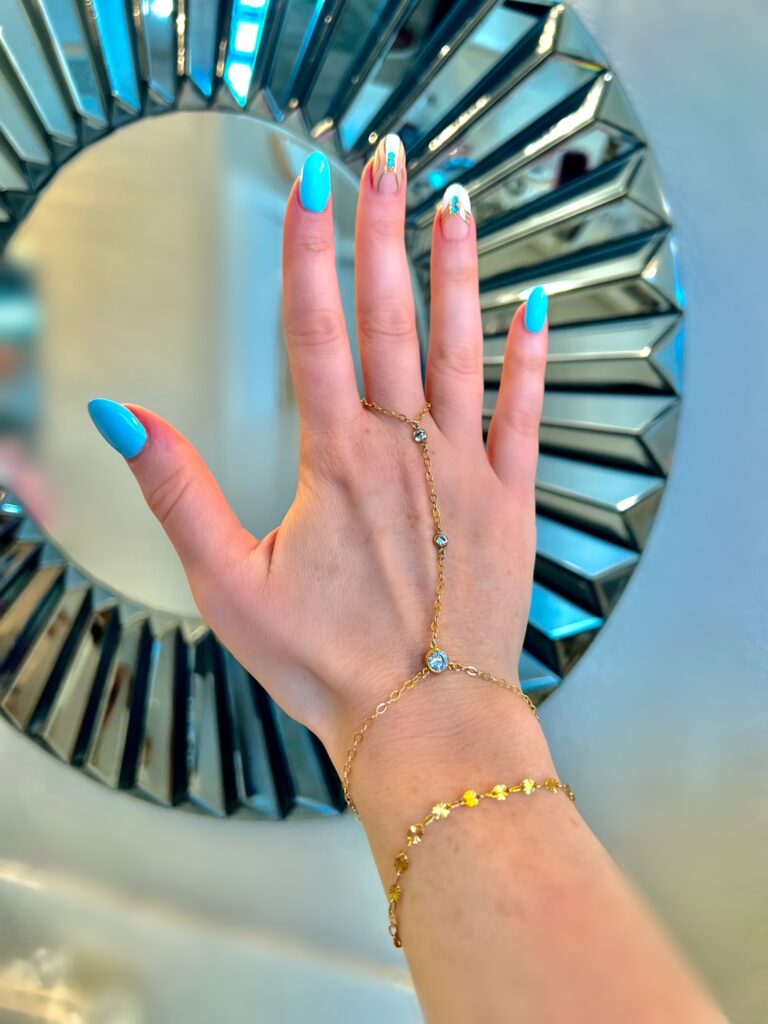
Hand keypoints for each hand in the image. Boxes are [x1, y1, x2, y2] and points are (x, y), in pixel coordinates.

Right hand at [88, 138, 549, 771]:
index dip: (309, 250)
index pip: (313, 329)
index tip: (310, 186)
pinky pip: (527, 412)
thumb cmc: (326, 663)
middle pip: (390, 317)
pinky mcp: (512, 500)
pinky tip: (535, 307)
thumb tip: (122, 417)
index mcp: (335, 461)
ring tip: (456, 202)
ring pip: (463, 347)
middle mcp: (405, 448)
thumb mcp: (226, 582)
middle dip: (382, 231)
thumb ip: (177, 492)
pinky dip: (532, 358)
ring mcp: (468, 469)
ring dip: (456, 270)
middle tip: (383, 159)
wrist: (424, 721)